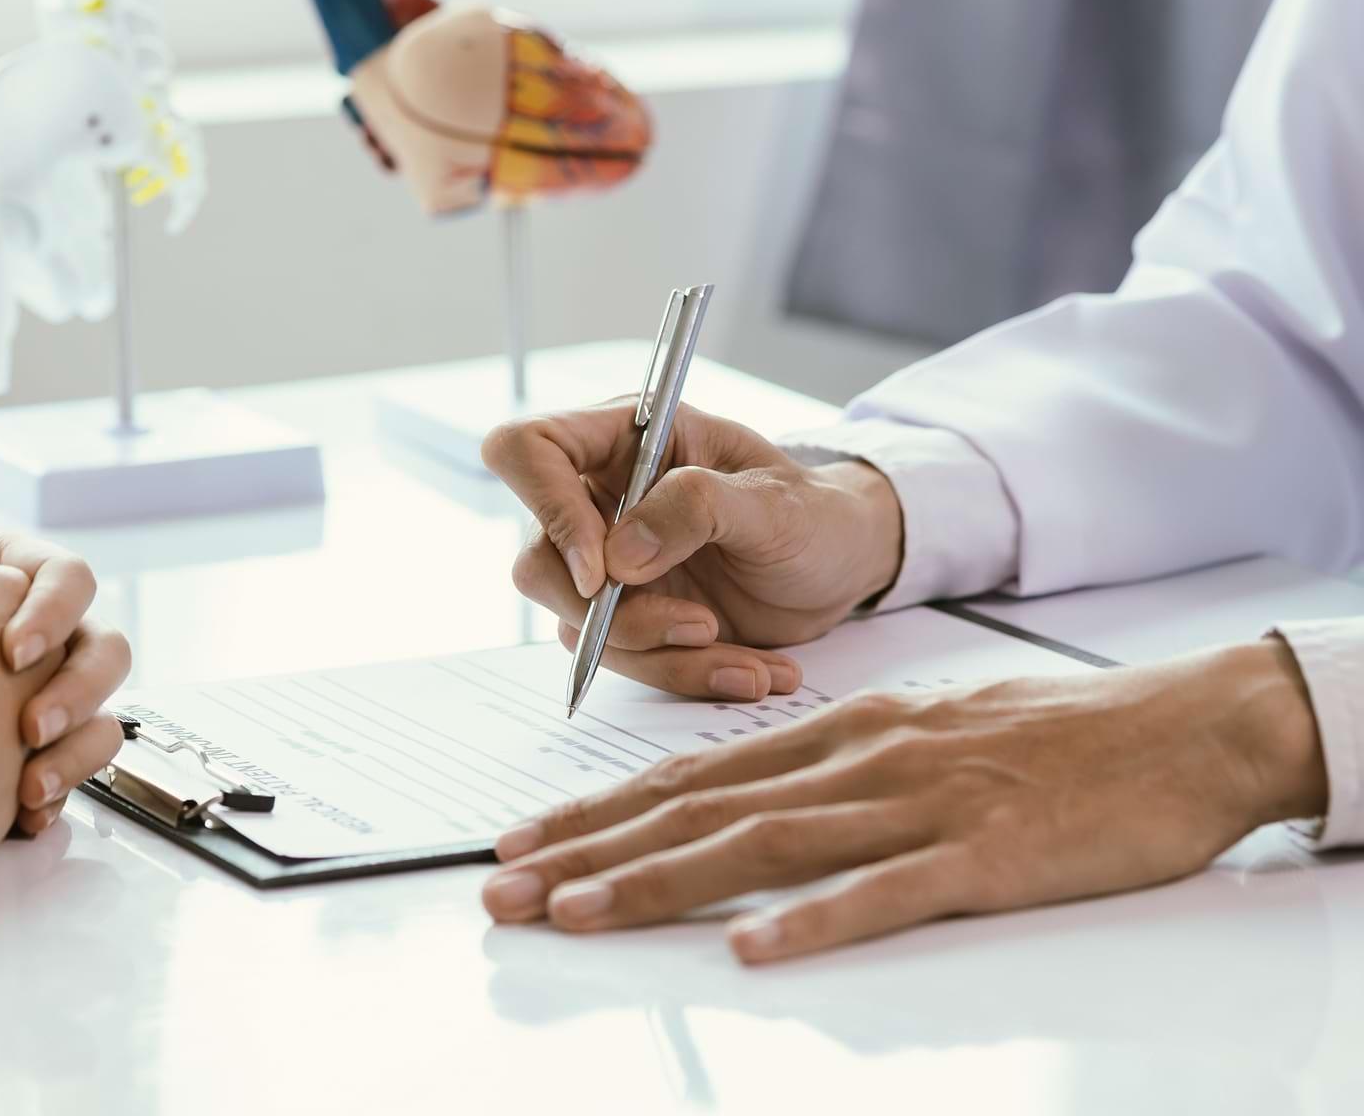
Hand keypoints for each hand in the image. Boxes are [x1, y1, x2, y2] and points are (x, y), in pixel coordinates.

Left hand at [0, 527, 129, 835]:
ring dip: (78, 750)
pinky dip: (56, 794)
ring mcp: (23, 702)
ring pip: (101, 718)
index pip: (66, 578)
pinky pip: (71, 774)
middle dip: (79, 690)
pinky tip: (21, 810)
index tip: (11, 652)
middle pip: (103, 649)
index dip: (54, 611)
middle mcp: (22, 641)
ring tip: (32, 784)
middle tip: (30, 726)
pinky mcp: (15, 761)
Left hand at [481, 640, 1327, 960]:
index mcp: (843, 728)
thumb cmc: (1045, 735)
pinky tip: (753, 951)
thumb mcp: (923, 728)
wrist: (1172, 727)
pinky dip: (814, 922)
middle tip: (505, 884)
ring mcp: (919, 804)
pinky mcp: (984, 857)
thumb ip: (840, 762)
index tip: (532, 840)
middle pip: (704, 805)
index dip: (603, 808)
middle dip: (593, 848)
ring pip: (766, 843)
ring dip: (661, 880)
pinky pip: (887, 892)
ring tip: (577, 914)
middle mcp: (860, 757)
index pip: (697, 770)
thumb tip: (763, 802)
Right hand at [482, 403, 902, 699]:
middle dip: (613, 614)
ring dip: (663, 654)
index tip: (599, 572)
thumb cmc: (812, 512)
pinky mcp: (630, 615)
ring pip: (578, 625)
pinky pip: (627, 661)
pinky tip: (750, 668)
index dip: (545, 507)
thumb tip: (618, 555)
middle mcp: (602, 498)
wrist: (841, 565)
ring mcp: (610, 563)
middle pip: (537, 561)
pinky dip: (687, 674)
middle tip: (697, 625)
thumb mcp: (770, 500)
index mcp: (625, 438)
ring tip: (746, 656)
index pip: (530, 450)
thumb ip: (694, 508)